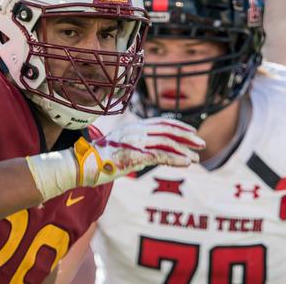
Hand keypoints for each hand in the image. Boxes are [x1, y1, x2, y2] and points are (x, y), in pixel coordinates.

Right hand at [73, 118, 204, 186]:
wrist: (85, 163)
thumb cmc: (101, 158)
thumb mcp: (121, 146)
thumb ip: (136, 146)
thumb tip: (151, 154)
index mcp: (133, 126)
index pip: (161, 122)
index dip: (178, 126)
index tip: (192, 131)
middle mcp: (136, 130)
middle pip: (168, 129)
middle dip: (187, 136)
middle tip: (201, 143)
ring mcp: (136, 141)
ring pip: (167, 143)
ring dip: (184, 150)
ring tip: (196, 158)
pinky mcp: (135, 155)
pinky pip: (161, 156)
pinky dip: (176, 159)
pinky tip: (186, 163)